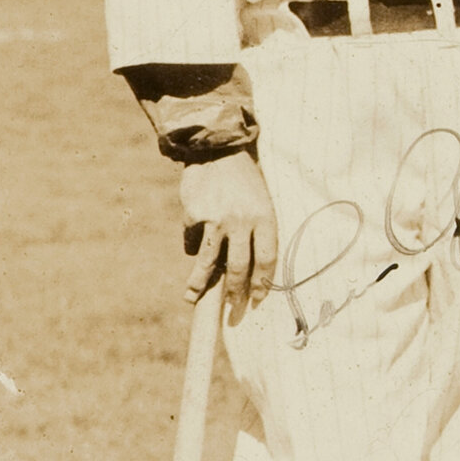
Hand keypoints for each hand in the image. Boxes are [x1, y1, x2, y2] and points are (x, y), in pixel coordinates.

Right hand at [179, 149, 277, 314]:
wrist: (217, 151)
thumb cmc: (244, 181)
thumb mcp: (260, 203)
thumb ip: (255, 232)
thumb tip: (240, 270)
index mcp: (265, 218)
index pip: (267, 260)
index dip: (261, 283)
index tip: (255, 299)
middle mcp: (242, 221)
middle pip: (239, 267)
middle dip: (235, 292)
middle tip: (232, 309)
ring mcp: (216, 220)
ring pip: (208, 262)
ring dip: (199, 284)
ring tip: (192, 298)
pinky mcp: (194, 217)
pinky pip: (192, 241)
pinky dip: (193, 245)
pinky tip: (196, 238)